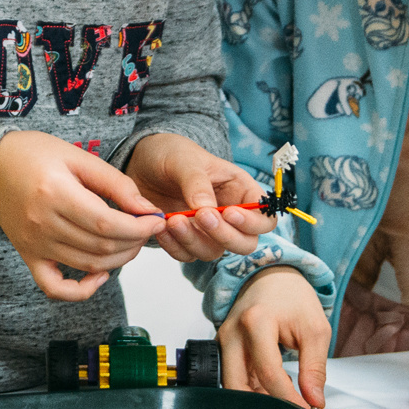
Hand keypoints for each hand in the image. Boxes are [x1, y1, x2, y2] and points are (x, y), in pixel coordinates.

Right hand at [0, 130, 165, 299]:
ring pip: (87, 266)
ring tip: (132, 242)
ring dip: (120, 260)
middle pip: (101, 247)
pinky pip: (55, 288)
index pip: (106, 224)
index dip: (139, 227)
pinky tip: (99, 274)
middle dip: (135, 241)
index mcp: (55, 192)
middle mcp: (42, 223)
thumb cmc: (35, 154)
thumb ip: (116, 183)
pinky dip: (81, 290)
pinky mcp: (29, 256)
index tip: (156, 220)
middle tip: (147, 228)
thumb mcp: (79, 157)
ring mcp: (34, 244)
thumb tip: (147, 209)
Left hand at [124, 131, 272, 262]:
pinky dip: (175, 247)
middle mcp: (230, 215)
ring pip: (214, 252)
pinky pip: (187, 255)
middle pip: (245, 243)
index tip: (228, 213)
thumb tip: (207, 209)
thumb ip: (197, 182)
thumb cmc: (172, 154)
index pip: (265, 219)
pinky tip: (162, 228)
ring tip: (174, 220)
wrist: (142, 163)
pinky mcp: (186, 239)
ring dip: (194, 241)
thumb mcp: (185, 160)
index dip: (252, 223)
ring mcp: (208, 231)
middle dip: (224, 236)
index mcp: (241, 191)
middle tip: (201, 217)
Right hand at [219, 266, 331, 407]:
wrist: (271, 277)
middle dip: (262, 405)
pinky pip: (233, 377)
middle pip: (237, 385)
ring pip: (232, 385)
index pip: (268, 374)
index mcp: (256, 322)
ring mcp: (223, 341)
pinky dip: (252, 388)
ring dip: (257, 398)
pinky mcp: (223, 348)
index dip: (288, 399)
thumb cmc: (292, 297)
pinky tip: (274, 387)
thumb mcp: (315, 329)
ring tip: (285, 397)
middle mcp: (232, 332)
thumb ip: (314, 368)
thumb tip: (314, 400)